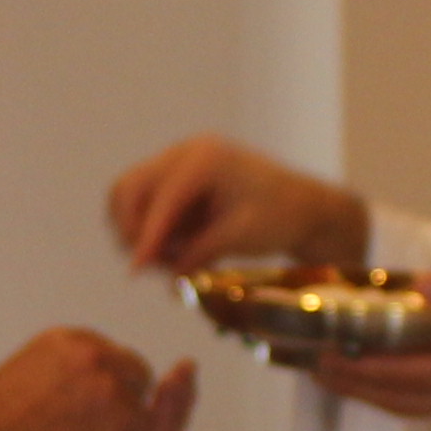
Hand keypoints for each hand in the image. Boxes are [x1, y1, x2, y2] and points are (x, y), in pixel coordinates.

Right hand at [105, 136, 370, 276]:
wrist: (301, 207)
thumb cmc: (282, 216)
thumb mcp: (242, 236)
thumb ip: (201, 252)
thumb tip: (167, 276)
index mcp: (205, 158)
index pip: (163, 197)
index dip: (148, 235)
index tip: (137, 268)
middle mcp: (184, 154)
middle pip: (130, 188)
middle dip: (133, 230)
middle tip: (150, 266)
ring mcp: (176, 165)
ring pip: (129, 197)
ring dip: (137, 232)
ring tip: (170, 260)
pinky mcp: (174, 183)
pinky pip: (143, 206)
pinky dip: (148, 231)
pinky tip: (173, 252)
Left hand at [317, 272, 430, 425]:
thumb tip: (419, 285)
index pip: (403, 377)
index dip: (359, 371)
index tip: (322, 360)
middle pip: (403, 402)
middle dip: (356, 388)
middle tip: (314, 371)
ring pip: (422, 409)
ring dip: (379, 396)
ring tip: (344, 379)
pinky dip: (410, 396)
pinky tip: (401, 380)